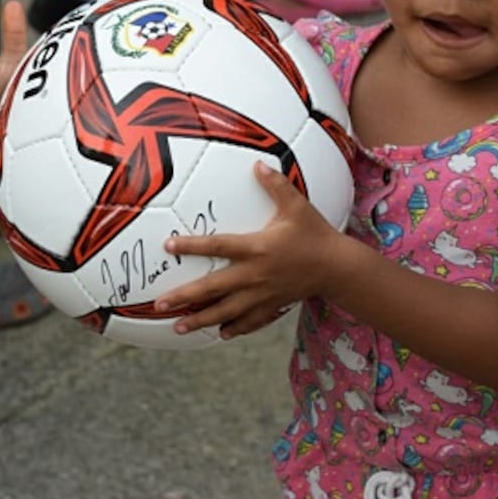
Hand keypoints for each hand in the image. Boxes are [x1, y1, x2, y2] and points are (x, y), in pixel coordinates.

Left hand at [154, 162, 344, 338]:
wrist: (338, 267)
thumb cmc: (315, 234)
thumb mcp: (296, 205)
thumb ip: (275, 185)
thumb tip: (258, 164)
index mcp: (256, 248)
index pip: (217, 245)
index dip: (191, 245)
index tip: (169, 245)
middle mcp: (254, 274)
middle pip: (212, 288)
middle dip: (184, 297)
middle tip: (159, 304)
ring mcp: (262, 294)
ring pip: (225, 311)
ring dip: (200, 320)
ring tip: (178, 327)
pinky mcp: (272, 306)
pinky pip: (249, 321)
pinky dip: (234, 329)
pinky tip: (220, 334)